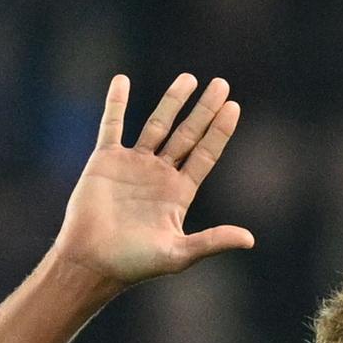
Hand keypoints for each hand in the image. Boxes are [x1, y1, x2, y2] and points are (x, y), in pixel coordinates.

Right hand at [52, 73, 252, 288]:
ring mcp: (133, 165)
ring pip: (157, 125)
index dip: (220, 132)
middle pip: (188, 134)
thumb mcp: (179, 254)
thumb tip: (250, 240)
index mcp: (179, 193)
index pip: (205, 155)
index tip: (234, 107)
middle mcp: (159, 175)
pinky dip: (116, 103)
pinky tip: (122, 80)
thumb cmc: (134, 264)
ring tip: (190, 78)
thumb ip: (213, 241)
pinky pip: (112, 125)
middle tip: (222, 84)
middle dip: (204, 110)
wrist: (92, 262)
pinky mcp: (106, 161)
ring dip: (172, 101)